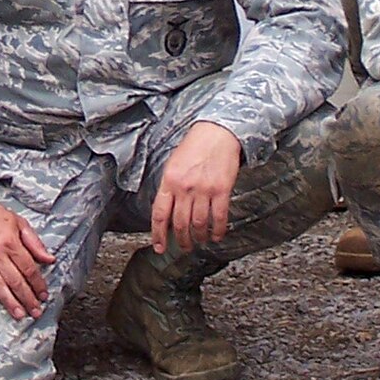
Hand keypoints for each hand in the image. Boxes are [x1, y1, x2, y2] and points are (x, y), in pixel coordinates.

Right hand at [0, 201, 54, 319]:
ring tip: (19, 315)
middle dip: (28, 299)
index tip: (44, 295)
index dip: (38, 284)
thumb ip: (34, 241)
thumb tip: (49, 258)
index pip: (29, 269)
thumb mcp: (17, 221)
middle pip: (16, 281)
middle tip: (36, 312)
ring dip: (10, 303)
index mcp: (11, 242)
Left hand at [150, 121, 242, 253]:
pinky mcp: (221, 190)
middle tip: (184, 247)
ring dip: (199, 237)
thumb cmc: (195, 146)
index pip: (160, 214)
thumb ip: (169, 186)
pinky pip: (218, 217)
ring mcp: (203, 190)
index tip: (160, 247)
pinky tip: (216, 235)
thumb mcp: (173, 163)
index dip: (158, 234)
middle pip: (180, 223)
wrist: (217, 132)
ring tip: (200, 242)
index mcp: (169, 180)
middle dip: (181, 240)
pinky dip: (217, 230)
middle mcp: (184, 187)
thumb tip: (167, 210)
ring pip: (198, 223)